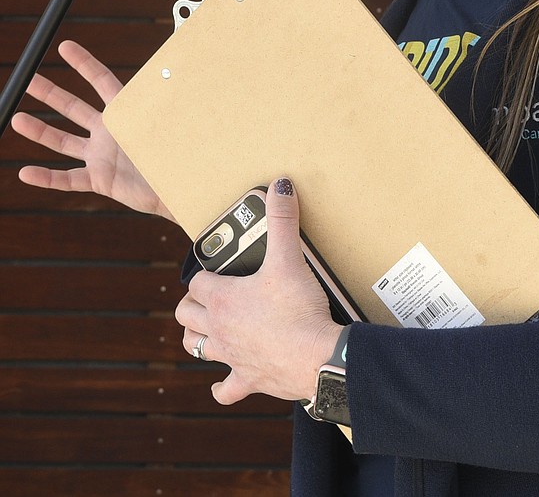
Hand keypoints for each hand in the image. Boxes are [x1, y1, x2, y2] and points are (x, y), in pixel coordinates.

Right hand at [10, 39, 174, 221]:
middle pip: (74, 107)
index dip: (84, 64)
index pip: (103, 82)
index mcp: (127, 114)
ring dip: (40, 131)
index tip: (65, 46)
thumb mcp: (169, 122)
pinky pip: (68, 179)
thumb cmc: (179, 153)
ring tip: (16, 119)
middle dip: (51, 93)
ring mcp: (102, 156)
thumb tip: (175, 69)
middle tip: (29, 79)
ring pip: (64, 141)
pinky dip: (47, 177)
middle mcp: (110, 132)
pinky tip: (25, 172)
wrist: (181, 188)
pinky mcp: (100, 179)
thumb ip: (163, 100)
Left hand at [175, 177, 342, 404]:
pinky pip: (226, 389)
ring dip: (197, 339)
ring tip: (205, 330)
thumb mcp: (289, 258)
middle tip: (205, 297)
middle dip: (191, 305)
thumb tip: (280, 185)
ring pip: (197, 348)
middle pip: (187, 316)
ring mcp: (231, 356)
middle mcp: (220, 328)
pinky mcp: (249, 380)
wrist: (316, 357)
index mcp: (223, 298)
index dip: (204, 275)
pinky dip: (222, 387)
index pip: (198, 282)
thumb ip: (283, 219)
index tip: (214, 271)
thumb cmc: (298, 309)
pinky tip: (222, 384)